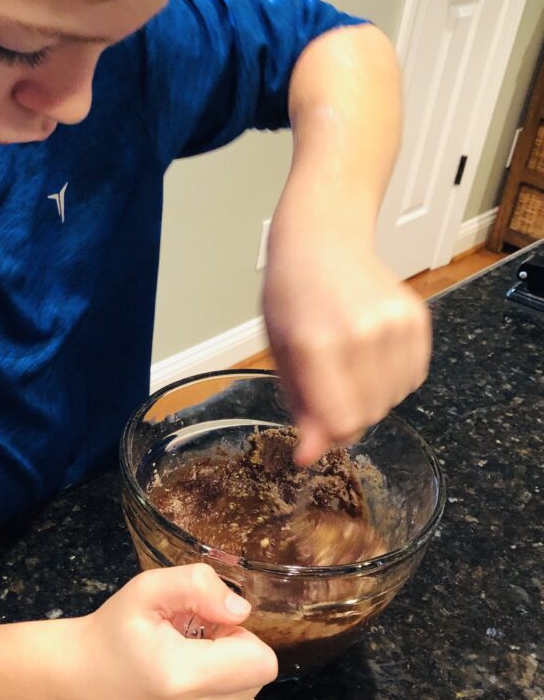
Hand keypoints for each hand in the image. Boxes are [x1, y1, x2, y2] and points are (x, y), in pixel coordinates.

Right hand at [61, 564, 276, 699]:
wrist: (72, 682)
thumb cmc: (110, 632)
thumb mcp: (147, 589)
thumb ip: (198, 586)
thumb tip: (241, 611)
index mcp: (183, 678)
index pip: (262, 663)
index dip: (239, 636)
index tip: (206, 628)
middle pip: (256, 680)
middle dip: (232, 654)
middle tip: (190, 642)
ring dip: (226, 678)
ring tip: (183, 665)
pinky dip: (217, 699)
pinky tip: (182, 688)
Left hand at [263, 229, 430, 464]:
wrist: (323, 241)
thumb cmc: (292, 297)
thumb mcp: (282, 354)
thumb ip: (301, 408)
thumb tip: (310, 458)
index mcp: (317, 345)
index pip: (341, 423)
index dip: (328, 430)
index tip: (317, 416)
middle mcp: (362, 336)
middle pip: (368, 416)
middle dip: (347, 412)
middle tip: (328, 380)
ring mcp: (395, 326)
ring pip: (393, 401)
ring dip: (371, 395)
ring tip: (348, 359)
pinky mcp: (418, 320)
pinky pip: (413, 379)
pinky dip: (392, 377)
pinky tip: (370, 350)